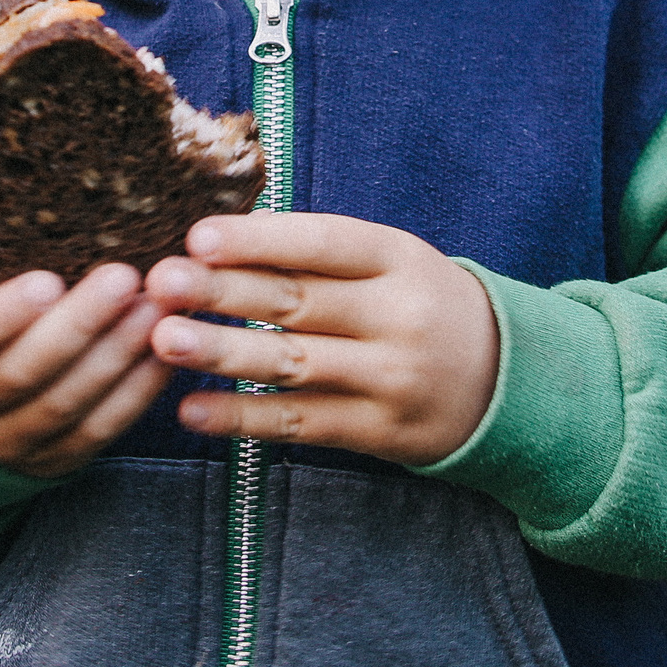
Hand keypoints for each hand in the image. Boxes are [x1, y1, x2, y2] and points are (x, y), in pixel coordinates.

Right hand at [0, 263, 172, 477]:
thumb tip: (47, 189)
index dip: (0, 315)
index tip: (48, 279)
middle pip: (21, 373)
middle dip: (77, 325)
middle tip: (124, 277)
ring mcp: (8, 442)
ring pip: (66, 404)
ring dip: (117, 353)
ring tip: (156, 305)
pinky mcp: (54, 461)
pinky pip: (100, 430)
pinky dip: (137, 390)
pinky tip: (164, 350)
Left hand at [145, 213, 498, 466]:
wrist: (505, 380)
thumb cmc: (420, 304)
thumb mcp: (393, 263)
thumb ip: (321, 254)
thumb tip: (220, 240)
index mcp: (399, 259)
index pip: (323, 244)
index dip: (261, 239)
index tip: (197, 235)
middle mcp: (397, 317)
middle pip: (298, 301)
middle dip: (224, 290)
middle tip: (161, 282)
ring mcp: (390, 378)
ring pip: (293, 363)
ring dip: (223, 352)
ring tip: (163, 340)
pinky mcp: (378, 431)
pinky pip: (301, 424)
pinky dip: (244, 417)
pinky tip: (192, 410)